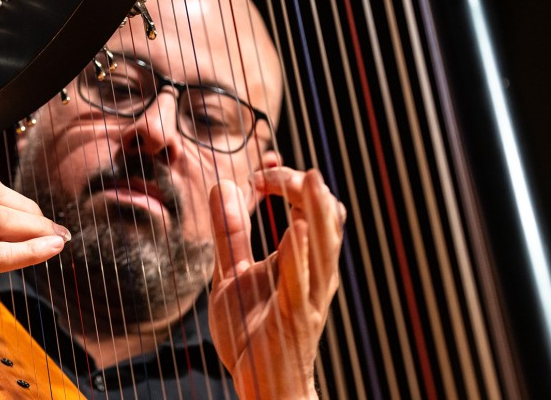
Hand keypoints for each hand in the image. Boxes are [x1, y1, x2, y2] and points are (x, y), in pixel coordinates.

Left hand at [208, 168, 345, 399]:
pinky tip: (297, 231)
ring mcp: (309, 295)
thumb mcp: (233, 274)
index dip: (288, 180)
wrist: (262, 386)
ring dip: (315, 210)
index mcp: (304, 259)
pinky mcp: (295, 318)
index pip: (310, 206)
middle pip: (327, 217)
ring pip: (325, 245)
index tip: (257, 173)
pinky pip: (303, 283)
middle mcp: (316, 272)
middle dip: (301, 187)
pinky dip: (301, 255)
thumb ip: (230, 234)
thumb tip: (224, 187)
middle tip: (268, 172)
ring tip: (308, 179)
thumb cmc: (253, 332)